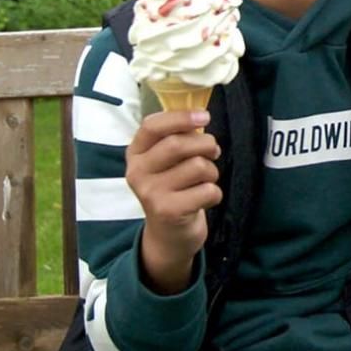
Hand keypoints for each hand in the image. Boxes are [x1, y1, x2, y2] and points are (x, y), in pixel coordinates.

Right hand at [125, 109, 221, 294]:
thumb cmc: (174, 188)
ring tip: (206, 179)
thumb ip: (178, 138)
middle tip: (214, 152)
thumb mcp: (167, 162)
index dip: (180, 118)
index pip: (151, 126)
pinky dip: (214, 193)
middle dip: (206, 144)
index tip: (204, 117)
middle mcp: (137, 172)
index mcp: (136, 153)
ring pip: (197, 167)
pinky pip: (207, 191)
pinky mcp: (167, 212)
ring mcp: (150, 193)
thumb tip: (200, 117)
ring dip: (212, 171)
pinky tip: (204, 199)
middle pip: (178, 144)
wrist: (169, 234)